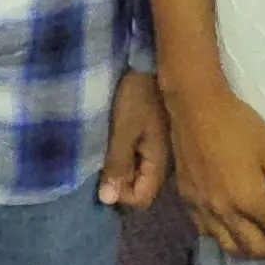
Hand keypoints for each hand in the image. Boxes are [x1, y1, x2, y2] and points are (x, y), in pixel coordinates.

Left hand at [100, 71, 171, 209]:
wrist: (149, 63)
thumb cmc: (136, 96)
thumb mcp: (123, 130)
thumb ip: (117, 165)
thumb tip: (108, 201)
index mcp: (160, 162)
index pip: (141, 199)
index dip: (120, 196)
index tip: (103, 178)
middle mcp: (163, 161)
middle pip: (140, 189)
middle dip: (118, 184)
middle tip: (101, 164)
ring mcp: (159, 149)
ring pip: (138, 174)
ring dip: (120, 169)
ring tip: (104, 153)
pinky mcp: (152, 138)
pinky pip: (138, 159)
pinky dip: (124, 157)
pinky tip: (113, 144)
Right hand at [163, 76, 264, 258]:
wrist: (196, 108)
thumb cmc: (239, 126)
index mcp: (249, 199)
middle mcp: (225, 212)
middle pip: (255, 246)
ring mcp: (203, 210)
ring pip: (230, 246)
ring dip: (251, 250)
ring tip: (264, 241)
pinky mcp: (187, 203)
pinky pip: (208, 233)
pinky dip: (226, 238)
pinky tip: (234, 228)